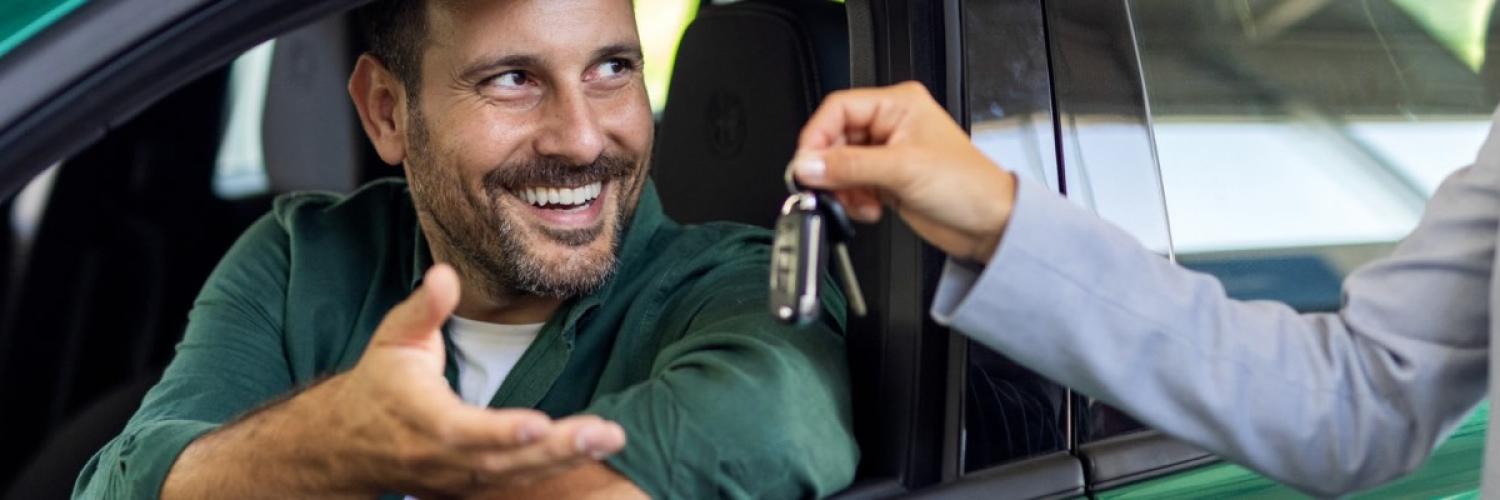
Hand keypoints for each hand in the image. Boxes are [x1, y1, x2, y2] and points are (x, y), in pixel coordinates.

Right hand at [324, 264, 627, 496]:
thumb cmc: (380, 382)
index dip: (500, 432)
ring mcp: (458, 479)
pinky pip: (518, 483)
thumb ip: (423, 308)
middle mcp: (442, 457)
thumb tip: (445, 274)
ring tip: (610, 439)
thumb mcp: (395, 338)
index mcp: (422, 418)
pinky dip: (556, 470)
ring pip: (516, 476)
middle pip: (502, 460)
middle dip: (556, 449)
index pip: (463, 430)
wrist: (348, 443)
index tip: (539, 426)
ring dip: (566, 460)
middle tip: (605, 433)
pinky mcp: (472, 486)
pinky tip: (593, 451)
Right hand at [791, 81, 1016, 263]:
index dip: (818, 135)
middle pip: (835, 138)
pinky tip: (870, 208)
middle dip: (830, 168)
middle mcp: (891, 125)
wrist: (990, 224)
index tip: (807, 163)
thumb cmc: (968, 186)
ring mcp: (887, 154)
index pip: (839, 108)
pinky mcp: (886, 181)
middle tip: (825, 187)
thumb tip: (808, 165)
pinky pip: (851, 185)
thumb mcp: (903, 169)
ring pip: (839, 165)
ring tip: (857, 202)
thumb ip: (850, 166)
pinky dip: (852, 200)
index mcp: (899, 105)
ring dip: (842, 188)